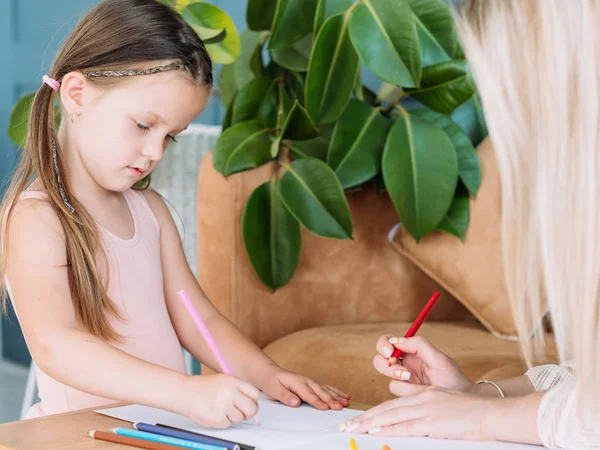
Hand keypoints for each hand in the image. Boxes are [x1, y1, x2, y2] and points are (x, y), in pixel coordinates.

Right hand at [181, 374, 258, 427]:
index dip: (252, 400)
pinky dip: (223, 421)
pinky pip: (228, 424)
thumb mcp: (223, 380)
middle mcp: (230, 393)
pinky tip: (214, 413)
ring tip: (221, 409)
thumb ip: (238, 390)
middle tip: (243, 413)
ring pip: (240, 418)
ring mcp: (223, 406)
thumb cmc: (203, 387)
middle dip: (249, 412)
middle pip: (251, 408)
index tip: (249, 403)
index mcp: (233, 381)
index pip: (254, 394)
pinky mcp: (216, 419)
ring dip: (233, 417)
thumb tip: (253, 405)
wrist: (184, 392)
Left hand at [258, 368, 350, 409]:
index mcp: (297, 382)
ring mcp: (310, 382)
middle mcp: (306, 381)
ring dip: (336, 395)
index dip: (317, 401)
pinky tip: (344, 395)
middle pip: (320, 391)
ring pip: (326, 389)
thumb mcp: (274, 390)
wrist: (271, 373)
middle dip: (331, 399)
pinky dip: (336, 391)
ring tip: (346, 401)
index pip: (308, 394)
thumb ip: (285, 396)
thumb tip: (296, 402)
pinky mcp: (312, 384)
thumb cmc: (272, 383)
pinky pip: (326, 388)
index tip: (326, 408)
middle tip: (340, 407)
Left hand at [342, 383, 498, 440]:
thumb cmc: (471, 412)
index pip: (392, 404)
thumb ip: (424, 401)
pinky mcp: (432, 422)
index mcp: (423, 394)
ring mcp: (426, 410)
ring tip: (352, 430)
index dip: (373, 412)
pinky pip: (404, 426)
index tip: (358, 420)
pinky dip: (387, 429)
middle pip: (386, 409)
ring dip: (369, 423)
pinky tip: (374, 432)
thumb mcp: (443, 401)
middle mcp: (421, 399)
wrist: (490, 413)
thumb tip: (408, 407)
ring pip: (390, 416)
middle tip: (345, 426)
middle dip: (364, 418)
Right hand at [374, 335, 474, 393]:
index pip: (389, 341)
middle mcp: (404, 364)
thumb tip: (397, 340)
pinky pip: (396, 391)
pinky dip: (407, 390)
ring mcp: (403, 381)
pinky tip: (420, 392)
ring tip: (413, 380)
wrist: (462, 403)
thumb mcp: (439, 359)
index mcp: (411, 351)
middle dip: (385, 364)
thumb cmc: (454, 379)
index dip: (384, 344)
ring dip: (398, 378)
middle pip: (380, 359)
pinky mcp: (405, 396)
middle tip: (399, 369)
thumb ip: (419, 345)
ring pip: (387, 377)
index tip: (390, 351)